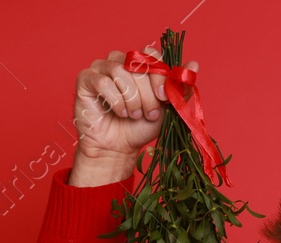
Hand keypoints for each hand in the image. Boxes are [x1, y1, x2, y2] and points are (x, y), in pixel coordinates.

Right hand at [68, 48, 197, 185]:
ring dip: (131, 98)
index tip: (164, 98)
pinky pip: (102, 81)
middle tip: (148, 114)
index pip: (152, 55)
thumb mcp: (166, 109)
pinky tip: (119, 113)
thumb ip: (179, 88)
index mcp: (139, 64)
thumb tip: (194, 65)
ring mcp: (100, 67)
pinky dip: (115, 100)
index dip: (159, 76)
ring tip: (133, 115)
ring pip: (119, 71)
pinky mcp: (85, 79)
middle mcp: (119, 60)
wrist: (118, 148)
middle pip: (136, 63)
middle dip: (147, 93)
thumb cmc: (140, 127)